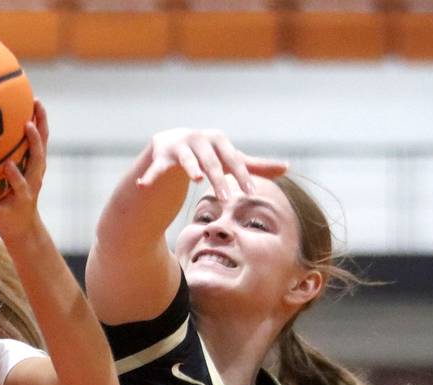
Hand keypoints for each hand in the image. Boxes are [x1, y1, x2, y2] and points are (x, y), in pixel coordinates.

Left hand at [0, 99, 48, 240]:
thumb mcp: (19, 169)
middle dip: (34, 141)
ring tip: (8, 164)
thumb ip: (13, 149)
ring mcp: (23, 195)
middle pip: (38, 158)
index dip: (42, 121)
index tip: (37, 100)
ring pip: (22, 184)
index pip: (43, 140)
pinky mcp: (10, 211)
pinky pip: (0, 208)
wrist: (23, 228)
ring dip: (15, 175)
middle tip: (27, 124)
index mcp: (35, 167)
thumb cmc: (15, 193)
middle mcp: (33, 179)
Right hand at [136, 128, 287, 200]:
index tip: (250, 193)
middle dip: (219, 180)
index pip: (233, 160)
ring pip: (187, 161)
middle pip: (212, 161)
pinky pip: (157, 168)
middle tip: (226, 199)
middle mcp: (198, 138)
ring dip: (192, 169)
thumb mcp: (229, 161)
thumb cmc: (207, 156)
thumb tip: (288, 168)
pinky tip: (144, 185)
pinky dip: (151, 176)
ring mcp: (178, 145)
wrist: (171, 147)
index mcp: (218, 140)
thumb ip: (254, 166)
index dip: (242, 176)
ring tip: (197, 179)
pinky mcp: (159, 154)